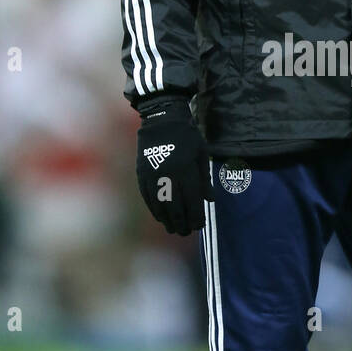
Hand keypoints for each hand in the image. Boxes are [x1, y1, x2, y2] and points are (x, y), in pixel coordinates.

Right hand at [135, 97, 214, 234]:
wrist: (162, 118)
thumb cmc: (187, 136)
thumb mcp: (201, 154)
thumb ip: (205, 179)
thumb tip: (210, 200)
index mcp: (185, 169)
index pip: (191, 201)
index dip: (196, 216)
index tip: (199, 225)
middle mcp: (168, 174)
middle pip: (175, 207)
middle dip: (181, 223)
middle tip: (186, 232)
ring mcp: (152, 175)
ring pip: (159, 205)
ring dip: (167, 220)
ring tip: (173, 229)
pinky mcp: (142, 173)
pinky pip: (147, 197)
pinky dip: (154, 209)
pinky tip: (160, 217)